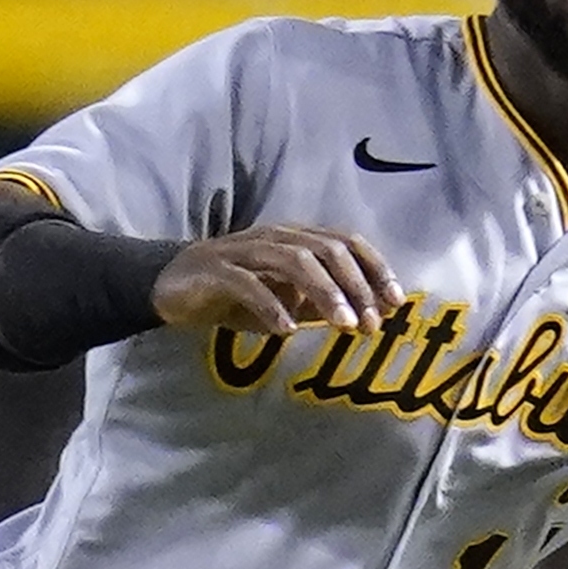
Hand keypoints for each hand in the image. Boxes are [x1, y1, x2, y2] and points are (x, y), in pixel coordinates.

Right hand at [153, 225, 407, 336]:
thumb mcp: (284, 301)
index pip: (345, 242)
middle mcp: (274, 237)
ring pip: (293, 260)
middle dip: (355, 286)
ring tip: (343, 326)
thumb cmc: (234, 293)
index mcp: (295, 239)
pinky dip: (271, 305)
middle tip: (371, 324)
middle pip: (325, 249)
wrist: (171, 286)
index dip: (375, 268)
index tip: (396, 302)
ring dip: (324, 293)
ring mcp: (244, 251)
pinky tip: (288, 330)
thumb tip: (364, 317)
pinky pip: (247, 284)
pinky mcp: (216, 270)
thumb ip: (319, 305)